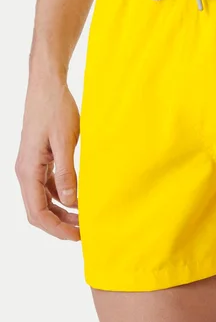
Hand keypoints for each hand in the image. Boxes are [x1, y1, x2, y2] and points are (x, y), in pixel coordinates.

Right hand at [16, 74, 80, 240]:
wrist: (48, 85)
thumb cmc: (56, 108)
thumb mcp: (65, 140)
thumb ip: (67, 172)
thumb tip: (70, 202)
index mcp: (27, 170)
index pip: (37, 212)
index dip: (57, 228)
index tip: (77, 236)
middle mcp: (25, 171)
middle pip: (37, 211)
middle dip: (59, 225)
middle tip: (84, 232)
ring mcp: (31, 166)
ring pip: (42, 200)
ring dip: (61, 212)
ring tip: (84, 219)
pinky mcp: (40, 159)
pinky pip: (47, 186)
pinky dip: (61, 197)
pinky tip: (79, 198)